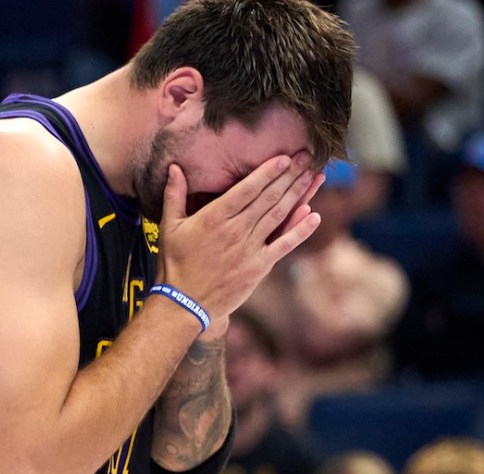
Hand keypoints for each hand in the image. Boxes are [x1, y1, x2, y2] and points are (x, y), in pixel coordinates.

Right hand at [156, 156, 323, 324]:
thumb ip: (174, 195)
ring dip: (299, 193)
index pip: (247, 188)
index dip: (268, 171)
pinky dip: (301, 230)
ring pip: (279, 215)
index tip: (285, 157)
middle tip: (307, 157)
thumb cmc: (174, 264)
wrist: (184, 305)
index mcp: (214, 217)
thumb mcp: (169, 227)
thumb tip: (174, 167)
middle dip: (290, 175)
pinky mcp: (259, 267)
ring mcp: (250, 249)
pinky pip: (284, 245)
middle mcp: (236, 230)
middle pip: (268, 197)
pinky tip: (314, 215)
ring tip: (314, 175)